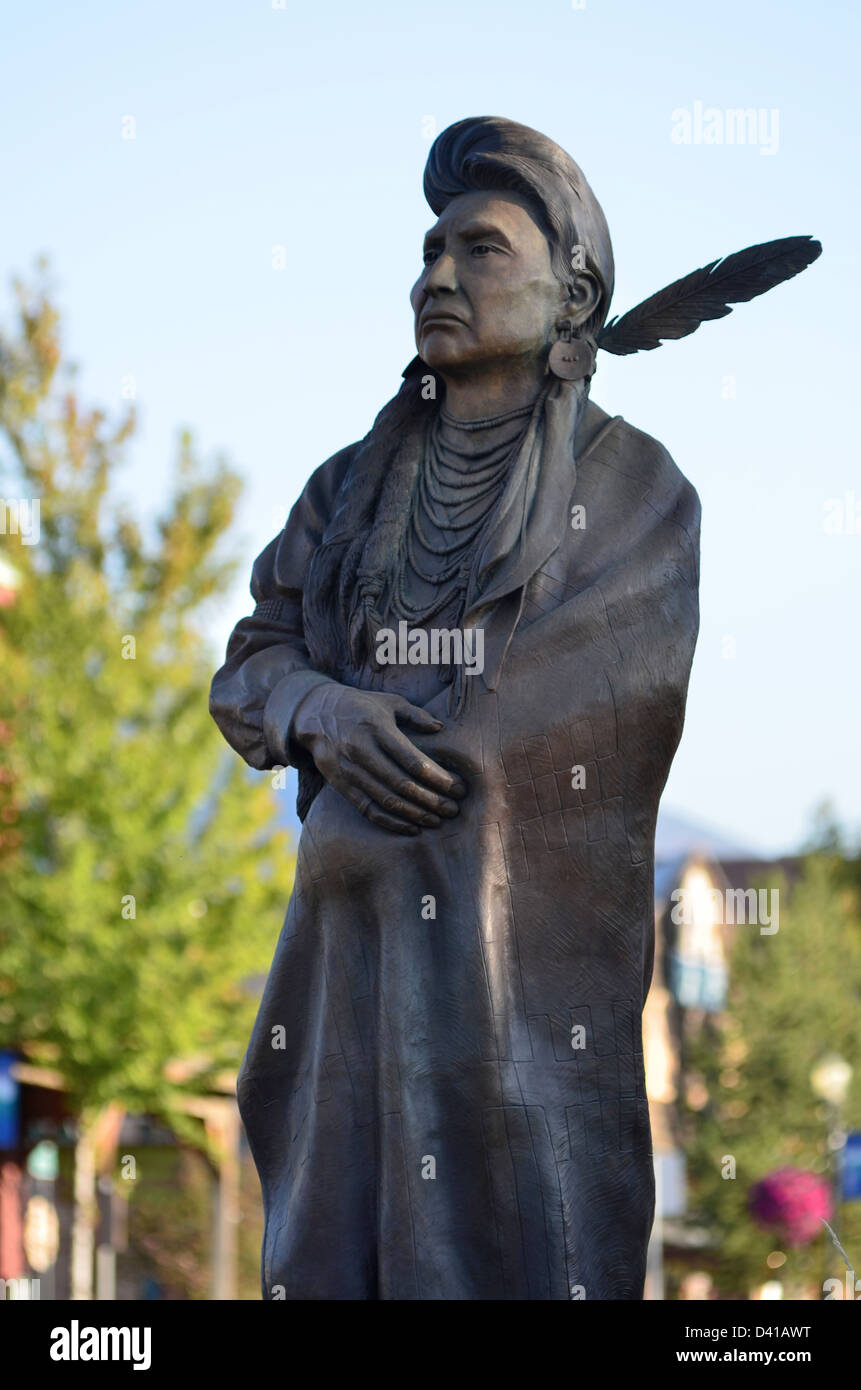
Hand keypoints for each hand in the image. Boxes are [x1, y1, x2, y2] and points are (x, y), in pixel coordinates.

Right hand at [291, 683, 466, 834]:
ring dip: (415, 814)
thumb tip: (439, 727)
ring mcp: (349, 770)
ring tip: (437, 821)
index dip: (439, 778)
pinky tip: (412, 827)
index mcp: (378, 728)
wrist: (314, 713)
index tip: (459, 788)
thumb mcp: (388, 701)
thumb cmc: (360, 706)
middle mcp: (362, 750)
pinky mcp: (340, 785)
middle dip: (432, 800)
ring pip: (387, 800)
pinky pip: (368, 810)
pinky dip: (391, 822)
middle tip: (454, 809)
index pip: (413, 760)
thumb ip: (415, 714)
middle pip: (402, 784)